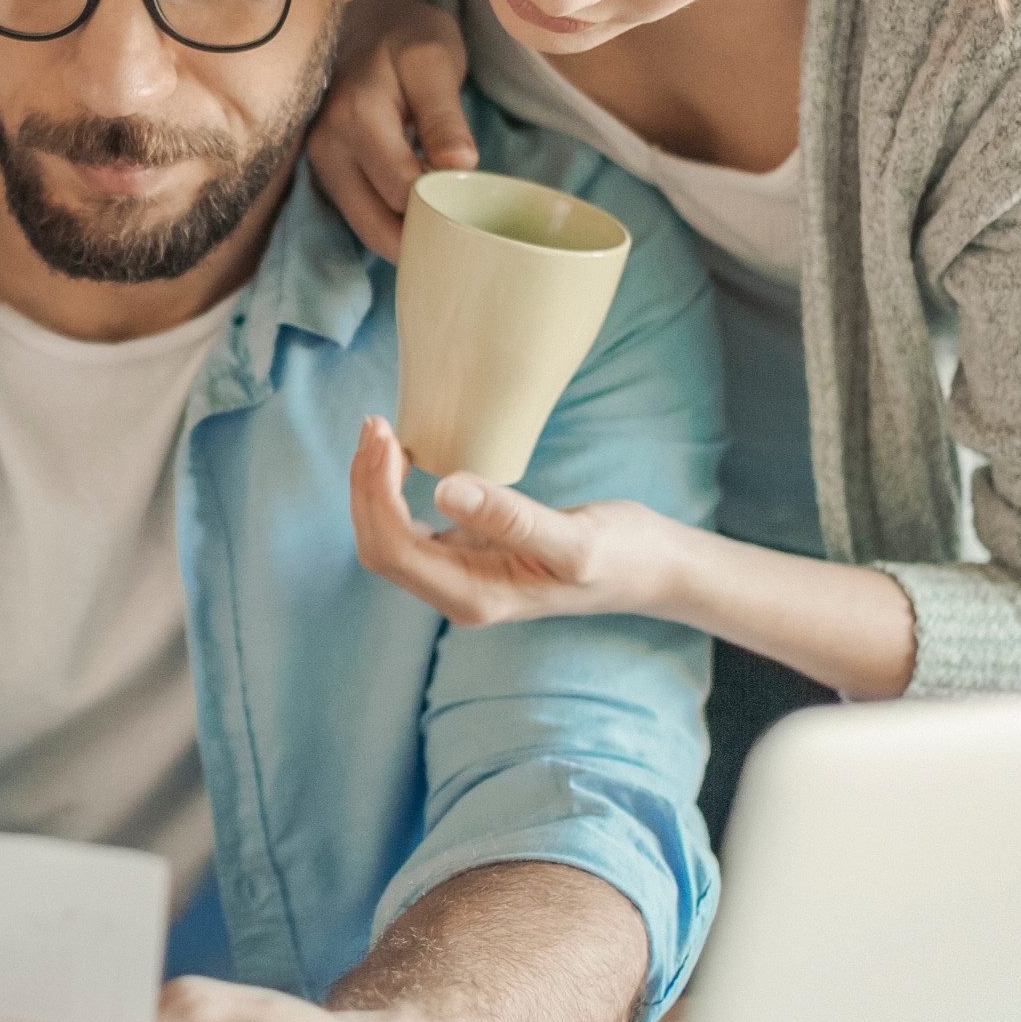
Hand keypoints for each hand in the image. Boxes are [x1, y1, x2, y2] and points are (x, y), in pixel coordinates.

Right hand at [304, 0, 476, 260]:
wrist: (361, 19)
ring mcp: (320, 163)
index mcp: (357, 118)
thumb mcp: (435, 61)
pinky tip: (421, 210)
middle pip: (377, 227)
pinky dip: (392, 223)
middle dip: (422, 236)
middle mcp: (328, 147)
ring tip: (447, 219)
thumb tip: (459, 169)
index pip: (402, 191)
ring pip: (366, 229)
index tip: (474, 197)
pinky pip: (360, 215)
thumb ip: (444, 117)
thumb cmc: (405, 37)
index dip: (442, 205)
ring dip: (407, 235)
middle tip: (465, 226)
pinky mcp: (324, 170)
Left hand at [349, 416, 683, 625]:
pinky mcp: (471, 555)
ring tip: (381, 432)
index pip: (394, 548)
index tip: (386, 437)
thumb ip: (512, 520)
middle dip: (366, 485)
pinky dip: (394, 491)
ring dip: (374, 486)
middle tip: (376, 424)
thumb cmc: (623, 555)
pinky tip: (402, 457)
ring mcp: (461, 577)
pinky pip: (411, 529)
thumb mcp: (575, 539)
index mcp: (474, 597)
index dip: (376, 493)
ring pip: (389, 537)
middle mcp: (458, 594)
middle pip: (379, 545)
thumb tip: (443, 489)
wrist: (654, 569)